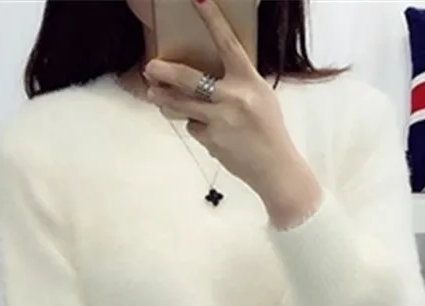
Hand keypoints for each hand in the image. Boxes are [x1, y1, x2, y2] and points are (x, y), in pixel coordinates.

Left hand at [144, 0, 320, 217]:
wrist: (274, 168)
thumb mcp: (260, 97)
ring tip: (155, 95)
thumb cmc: (268, 130)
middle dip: (164, 73)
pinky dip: (196, 127)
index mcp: (248, 81)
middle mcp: (233, 97)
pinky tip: (211, 133)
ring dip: (165, 99)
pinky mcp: (211, 141)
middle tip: (149, 67)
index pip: (227, 43)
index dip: (212, 19)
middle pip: (189, 79)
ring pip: (182, 105)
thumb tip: (205, 75)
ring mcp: (220, 120)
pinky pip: (193, 127)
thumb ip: (236, 83)